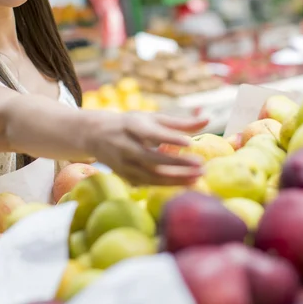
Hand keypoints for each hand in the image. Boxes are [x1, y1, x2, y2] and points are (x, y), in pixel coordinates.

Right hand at [81, 110, 207, 186]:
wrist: (95, 135)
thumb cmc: (130, 124)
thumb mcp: (150, 118)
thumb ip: (178, 122)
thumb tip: (207, 120)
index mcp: (130, 126)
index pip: (151, 133)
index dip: (169, 138)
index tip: (189, 143)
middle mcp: (124, 145)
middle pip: (151, 158)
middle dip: (177, 163)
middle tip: (200, 165)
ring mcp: (122, 163)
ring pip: (150, 175)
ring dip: (175, 179)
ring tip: (198, 178)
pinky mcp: (124, 176)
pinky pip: (148, 183)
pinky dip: (166, 185)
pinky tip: (185, 184)